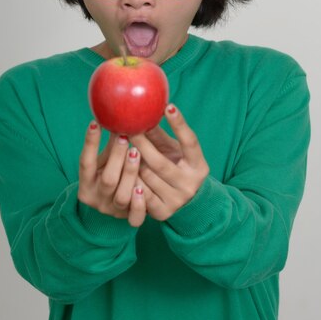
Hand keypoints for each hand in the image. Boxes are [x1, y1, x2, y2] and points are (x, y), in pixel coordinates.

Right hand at [78, 122, 145, 226]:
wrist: (109, 208)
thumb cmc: (110, 174)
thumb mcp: (106, 161)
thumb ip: (112, 144)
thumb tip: (118, 113)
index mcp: (87, 182)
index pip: (85, 163)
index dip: (89, 143)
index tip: (95, 123)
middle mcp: (97, 197)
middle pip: (108, 179)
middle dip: (116, 157)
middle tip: (124, 136)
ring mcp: (112, 210)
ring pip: (121, 196)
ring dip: (130, 173)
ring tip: (136, 153)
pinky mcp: (127, 220)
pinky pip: (134, 218)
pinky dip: (139, 204)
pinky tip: (143, 188)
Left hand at [130, 105, 209, 220]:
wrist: (187, 205)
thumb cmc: (176, 168)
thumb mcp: (173, 151)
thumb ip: (160, 136)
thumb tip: (144, 111)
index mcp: (198, 165)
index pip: (190, 142)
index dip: (180, 124)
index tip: (168, 107)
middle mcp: (190, 183)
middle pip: (161, 162)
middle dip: (142, 145)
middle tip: (127, 129)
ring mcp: (177, 199)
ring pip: (147, 178)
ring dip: (132, 164)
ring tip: (122, 151)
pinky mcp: (163, 212)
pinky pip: (140, 195)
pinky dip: (131, 182)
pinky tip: (122, 173)